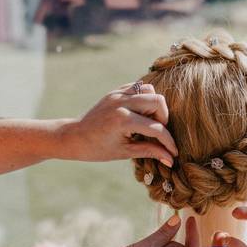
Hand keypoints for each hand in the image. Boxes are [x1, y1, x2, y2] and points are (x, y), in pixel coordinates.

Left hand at [62, 83, 177, 165]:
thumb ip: (149, 151)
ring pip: (149, 90)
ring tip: (148, 121)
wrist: (73, 137)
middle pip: (158, 101)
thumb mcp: (124, 152)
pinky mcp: (115, 91)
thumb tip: (170, 159)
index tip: (173, 153)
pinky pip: (137, 87)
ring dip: (154, 105)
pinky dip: (143, 98)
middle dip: (164, 118)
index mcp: (122, 121)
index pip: (156, 128)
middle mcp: (121, 103)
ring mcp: (118, 95)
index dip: (168, 142)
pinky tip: (139, 113)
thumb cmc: (97, 149)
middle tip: (158, 132)